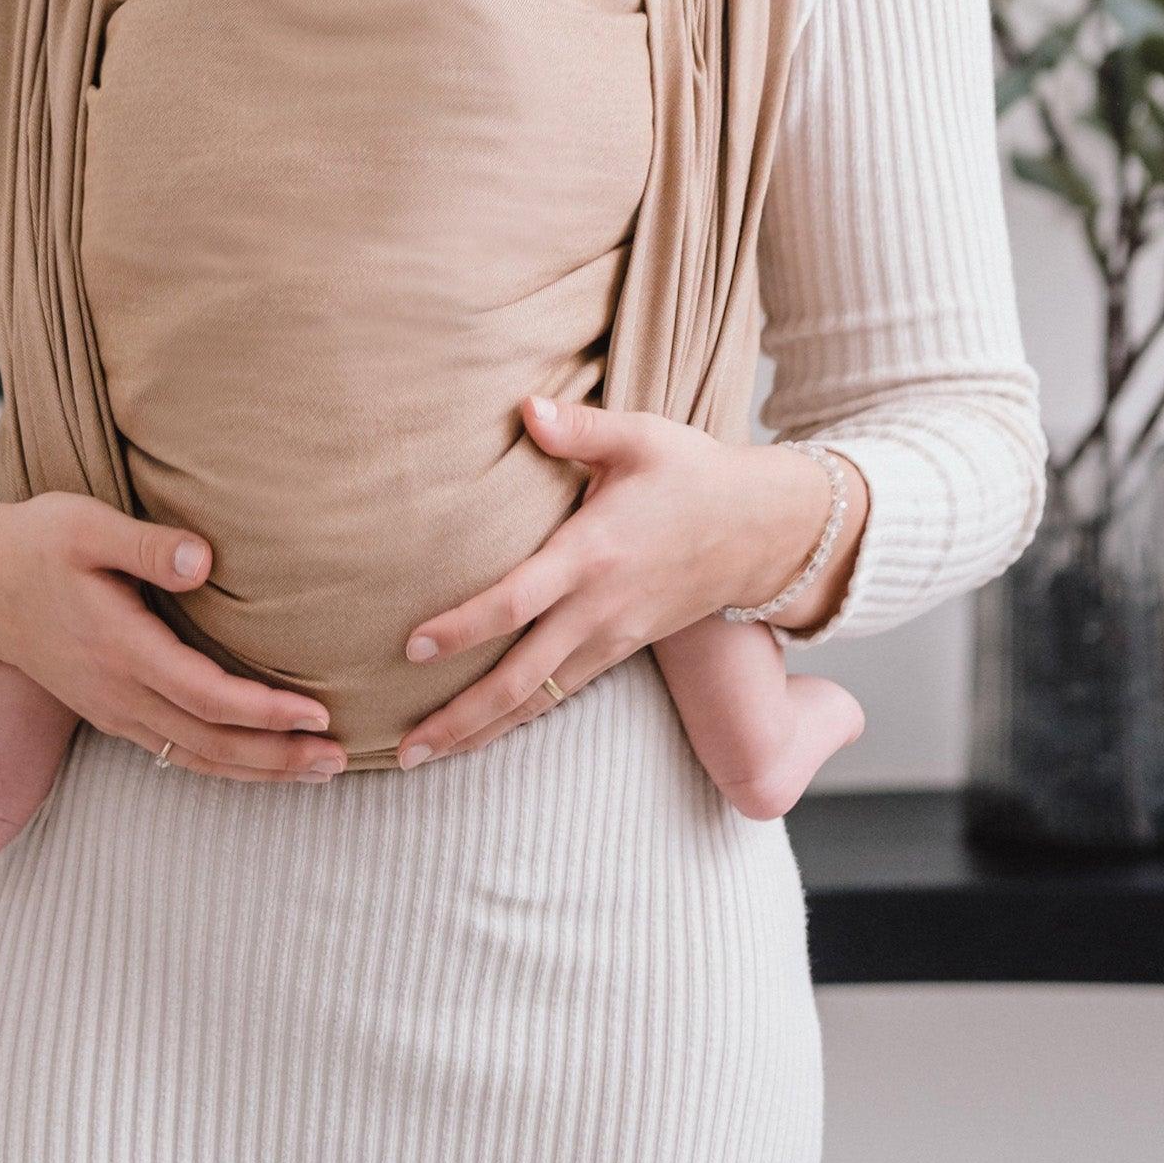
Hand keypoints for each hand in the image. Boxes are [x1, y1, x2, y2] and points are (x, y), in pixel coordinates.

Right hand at [0, 479, 349, 783]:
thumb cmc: (38, 543)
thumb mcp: (85, 525)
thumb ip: (145, 544)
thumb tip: (204, 560)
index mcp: (119, 648)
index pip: (205, 695)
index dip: (264, 712)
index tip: (317, 712)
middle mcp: (117, 692)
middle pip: (209, 742)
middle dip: (277, 757)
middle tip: (340, 759)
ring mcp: (111, 708)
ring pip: (193, 757)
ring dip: (258, 770)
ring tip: (318, 770)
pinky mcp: (110, 710)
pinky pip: (174, 751)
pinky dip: (223, 763)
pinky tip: (258, 762)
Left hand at [390, 394, 848, 767]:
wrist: (760, 529)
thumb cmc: (692, 473)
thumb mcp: (641, 436)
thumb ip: (578, 427)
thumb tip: (525, 407)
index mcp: (592, 553)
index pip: (517, 600)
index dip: (463, 627)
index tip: (413, 647)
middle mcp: (598, 608)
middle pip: (520, 678)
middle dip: (461, 717)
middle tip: (403, 751)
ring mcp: (612, 636)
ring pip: (539, 700)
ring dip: (481, 730)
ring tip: (422, 755)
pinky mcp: (621, 648)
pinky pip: (562, 694)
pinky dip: (519, 718)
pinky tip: (481, 730)